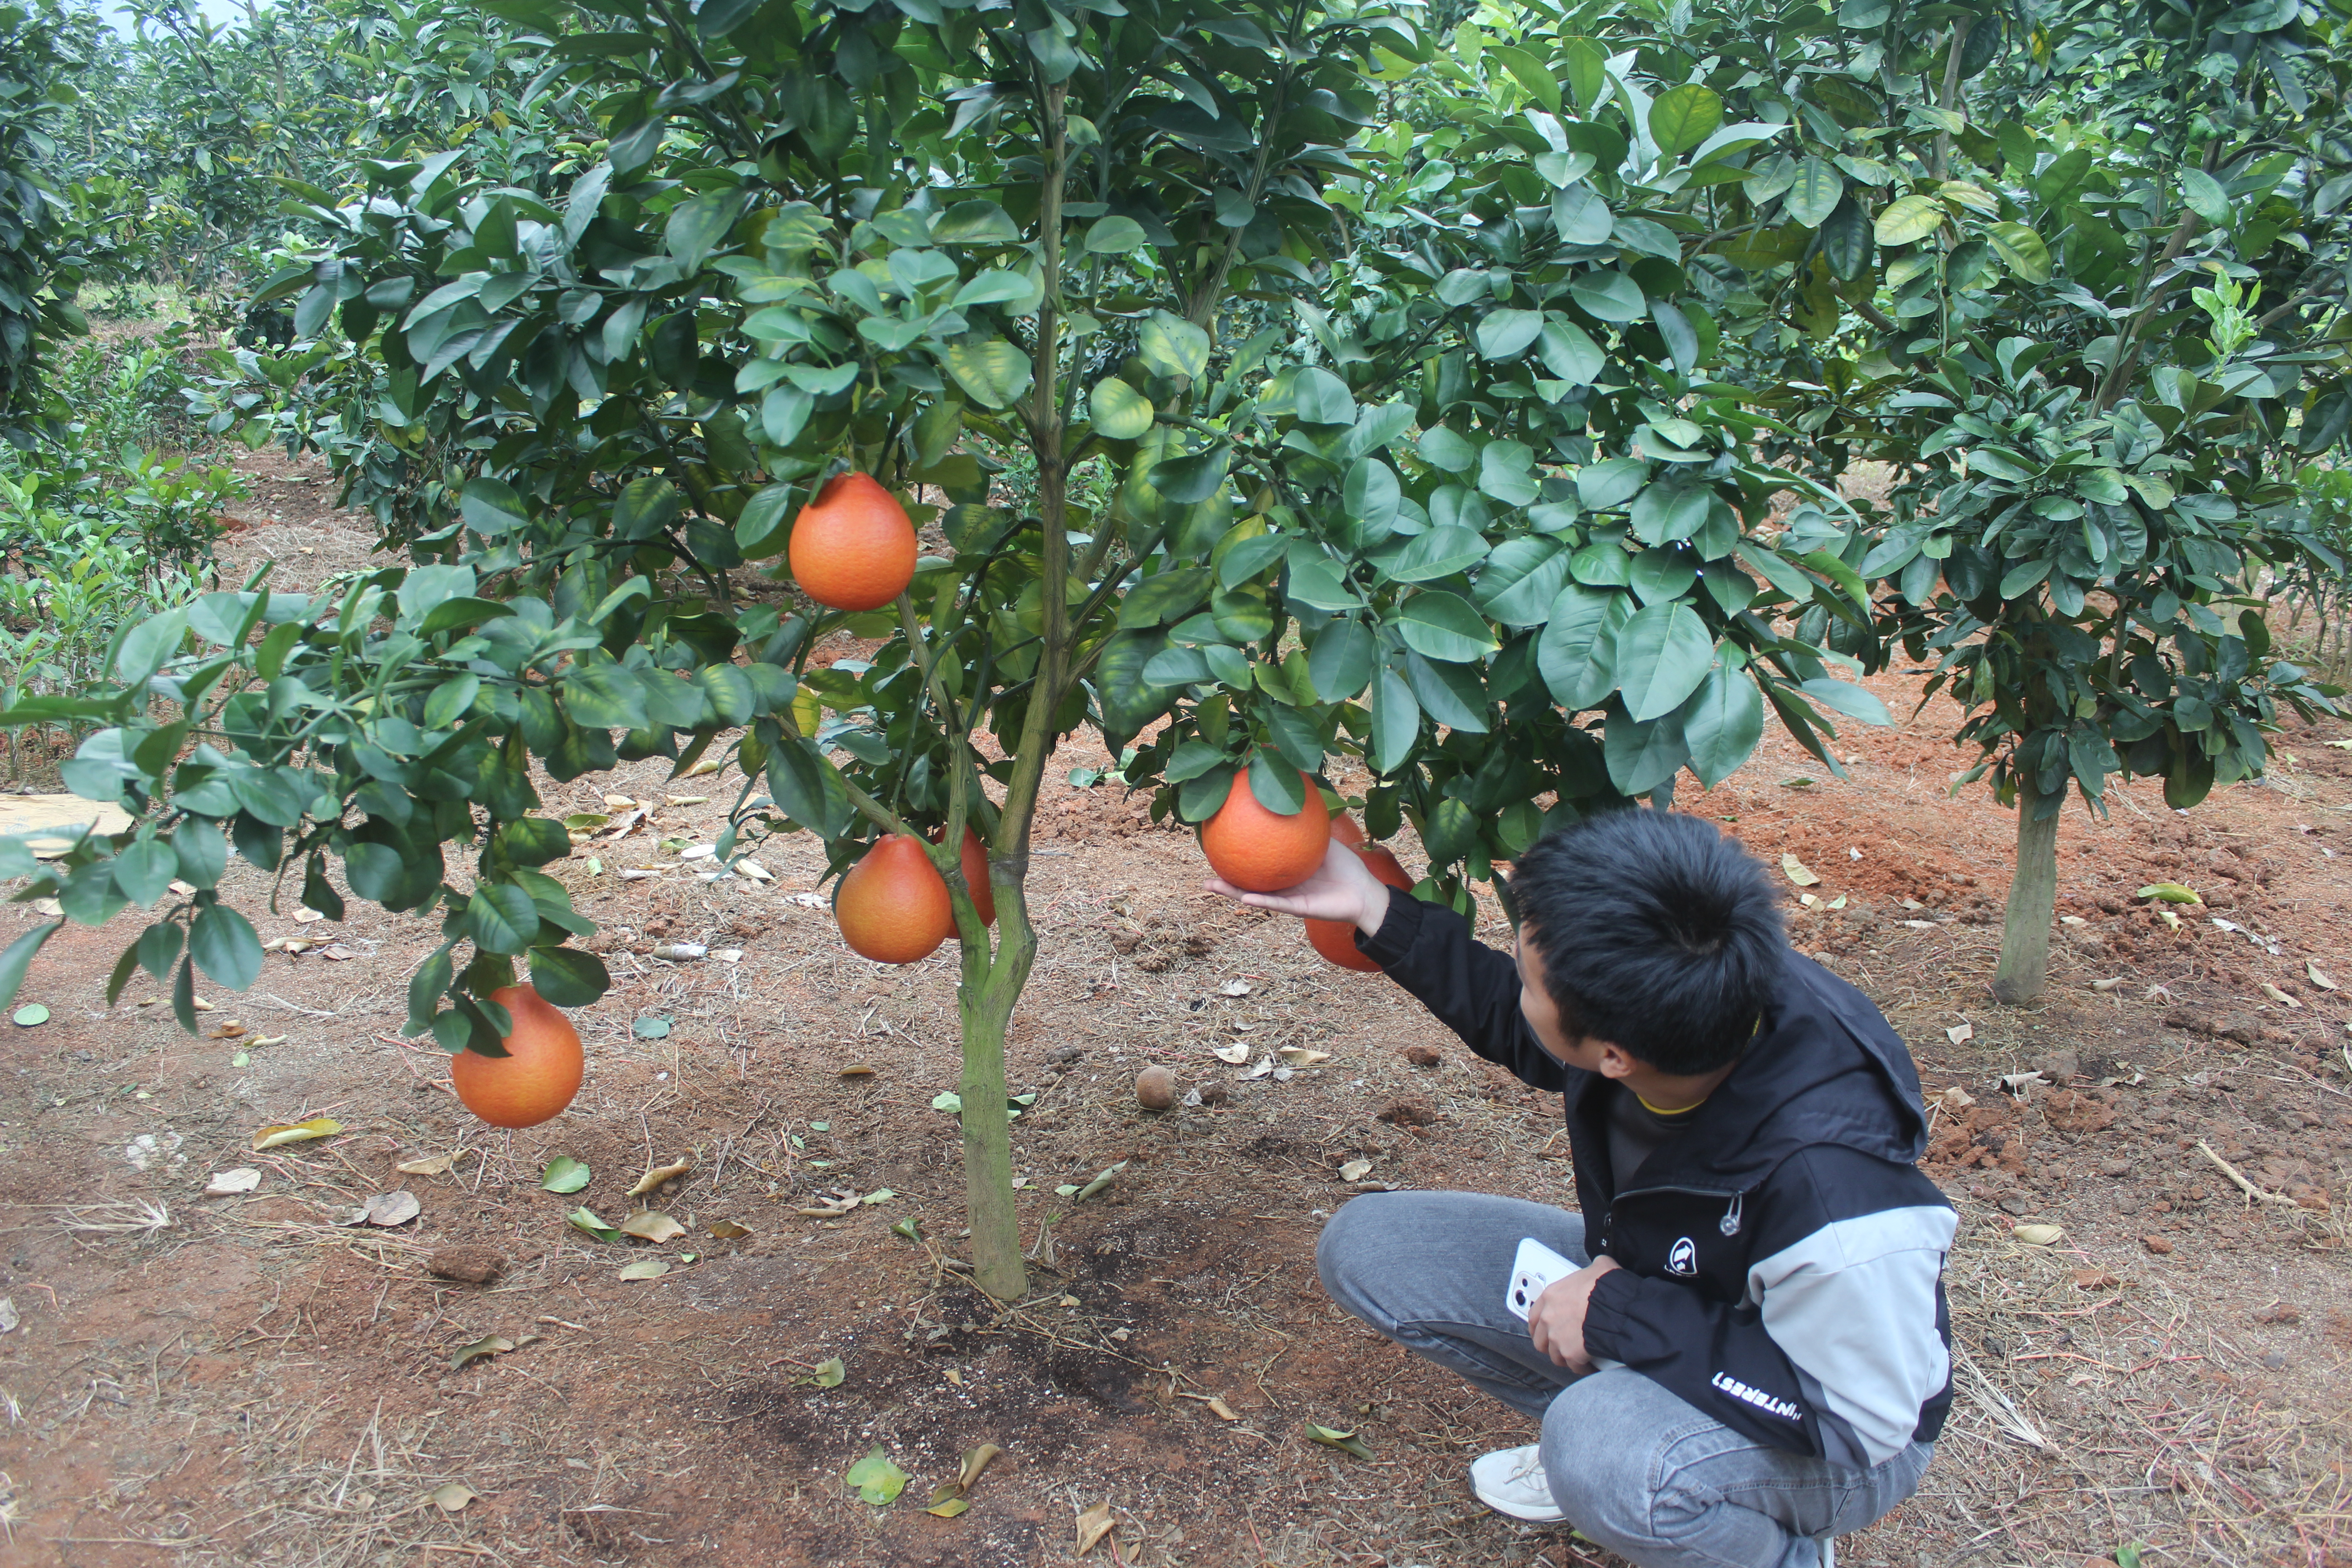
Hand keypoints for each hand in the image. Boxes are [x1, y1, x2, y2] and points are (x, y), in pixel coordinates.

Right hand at [1203, 835, 1389, 936]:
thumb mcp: (1323, 839)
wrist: (1364, 891)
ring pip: (1254, 897)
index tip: (1217, 848)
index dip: (1238, 858)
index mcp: (1285, 871)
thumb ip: (1307, 824)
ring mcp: (1288, 898)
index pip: (1257, 865)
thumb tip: (1292, 796)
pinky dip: (1261, 901)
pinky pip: (1277, 904)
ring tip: (1210, 885)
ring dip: (1233, 893)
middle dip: (1225, 880)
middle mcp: (1282, 886)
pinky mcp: (1299, 908)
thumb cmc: (1346, 866)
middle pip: (1248, 883)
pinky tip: (1244, 897)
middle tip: (1204, 874)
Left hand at [1528, 1256, 1620, 1372]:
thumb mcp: (1598, 1267)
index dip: (1538, 1325)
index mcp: (1551, 1296)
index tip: (1541, 1330)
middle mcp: (1549, 1318)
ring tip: (1575, 1356)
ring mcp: (1557, 1338)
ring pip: (1554, 1355)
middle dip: (1549, 1345)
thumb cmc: (1606, 1287)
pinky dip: (1580, 1367)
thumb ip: (1593, 1269)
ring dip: (1564, 1357)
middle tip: (1559, 1345)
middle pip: (1540, 1340)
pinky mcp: (1570, 1354)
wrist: (1615, 1307)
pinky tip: (1588, 1364)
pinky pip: (1573, 1366)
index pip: (1533, 1315)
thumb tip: (1601, 1266)